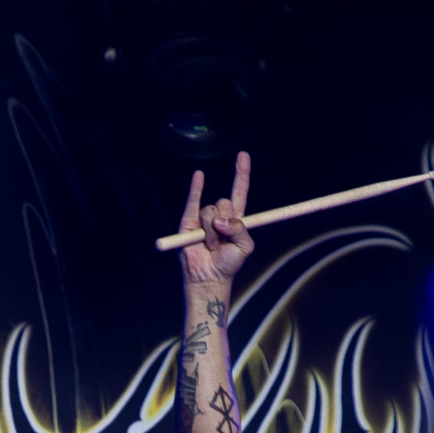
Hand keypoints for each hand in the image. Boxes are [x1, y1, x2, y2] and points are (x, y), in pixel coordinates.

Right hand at [177, 153, 253, 287]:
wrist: (208, 277)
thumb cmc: (228, 264)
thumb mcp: (245, 246)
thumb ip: (240, 228)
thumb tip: (220, 220)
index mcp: (235, 218)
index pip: (239, 192)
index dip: (241, 174)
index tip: (243, 156)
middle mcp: (219, 215)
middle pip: (225, 202)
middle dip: (225, 221)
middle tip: (221, 241)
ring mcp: (203, 218)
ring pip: (210, 211)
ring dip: (212, 231)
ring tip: (209, 246)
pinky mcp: (188, 222)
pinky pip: (193, 201)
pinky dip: (196, 188)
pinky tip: (199, 176)